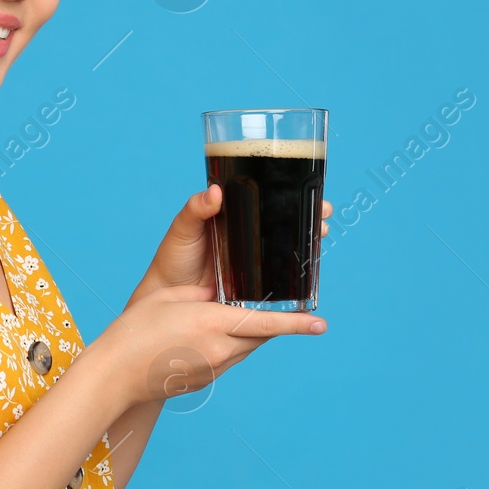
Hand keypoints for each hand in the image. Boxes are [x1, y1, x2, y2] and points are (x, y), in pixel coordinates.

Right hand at [97, 283, 325, 409]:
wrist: (115, 374)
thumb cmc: (135, 330)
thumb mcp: (169, 298)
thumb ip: (201, 292)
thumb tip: (220, 291)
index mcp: (212, 323)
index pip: (265, 323)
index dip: (296, 324)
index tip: (321, 324)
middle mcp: (219, 349)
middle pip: (260, 336)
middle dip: (268, 323)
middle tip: (270, 308)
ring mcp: (213, 368)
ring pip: (245, 348)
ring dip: (246, 334)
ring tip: (225, 320)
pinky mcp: (205, 380)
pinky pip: (228, 359)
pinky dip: (227, 346)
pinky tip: (205, 338)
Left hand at [132, 187, 332, 300]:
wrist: (166, 298)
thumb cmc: (172, 259)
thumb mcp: (182, 228)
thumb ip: (196, 209)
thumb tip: (216, 191)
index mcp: (234, 219)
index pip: (269, 202)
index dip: (292, 195)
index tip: (312, 190)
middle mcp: (249, 239)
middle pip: (286, 223)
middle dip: (310, 215)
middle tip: (323, 213)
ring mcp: (255, 264)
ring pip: (289, 249)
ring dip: (309, 240)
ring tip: (321, 233)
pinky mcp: (257, 287)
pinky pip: (282, 279)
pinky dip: (298, 273)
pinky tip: (311, 267)